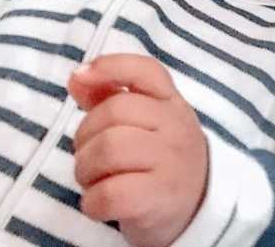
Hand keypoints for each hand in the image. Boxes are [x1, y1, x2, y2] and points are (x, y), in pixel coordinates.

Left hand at [68, 54, 207, 246]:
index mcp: (171, 103)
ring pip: (108, 150)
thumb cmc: (159, 158)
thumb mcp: (145, 123)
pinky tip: (100, 203)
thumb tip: (76, 77)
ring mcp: (171, 162)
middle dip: (85, 136)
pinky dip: (92, 202)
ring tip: (94, 180)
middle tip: (89, 156)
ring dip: (85, 169)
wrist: (198, 206)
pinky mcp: (159, 198)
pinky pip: (109, 194)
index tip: (80, 76)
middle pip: (114, 112)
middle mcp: (176, 127)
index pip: (146, 72)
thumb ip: (109, 97)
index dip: (110, 67)